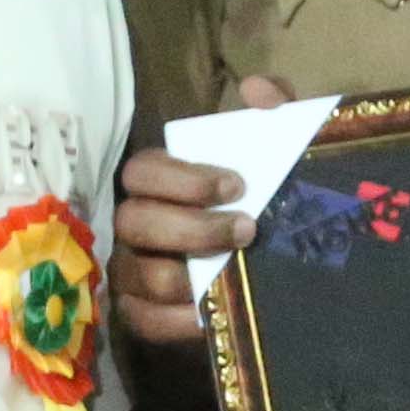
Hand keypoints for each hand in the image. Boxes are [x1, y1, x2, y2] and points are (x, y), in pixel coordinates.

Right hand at [112, 73, 294, 348]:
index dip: (183, 178)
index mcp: (158, 182)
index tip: (237, 186)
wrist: (276, 268)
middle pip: (135, 221)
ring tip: (230, 274)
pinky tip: (210, 313)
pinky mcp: (141, 314)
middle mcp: (135, 224)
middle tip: (246, 231)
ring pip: (136, 274)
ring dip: (182, 275)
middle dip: (190, 227)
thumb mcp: (277, 156)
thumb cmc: (261, 202)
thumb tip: (259, 90)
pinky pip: (142, 320)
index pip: (144, 171)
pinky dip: (174, 320)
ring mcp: (132, 270)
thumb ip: (275, 116)